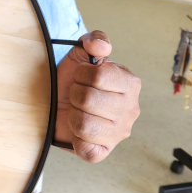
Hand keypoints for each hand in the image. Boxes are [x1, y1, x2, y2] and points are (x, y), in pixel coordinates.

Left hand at [53, 30, 140, 162]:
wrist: (60, 99)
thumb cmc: (74, 78)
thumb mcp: (82, 53)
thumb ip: (94, 41)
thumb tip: (100, 47)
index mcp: (130, 83)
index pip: (99, 76)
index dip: (82, 74)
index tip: (81, 76)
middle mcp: (130, 110)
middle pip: (88, 100)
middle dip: (74, 94)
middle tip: (76, 94)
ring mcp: (119, 133)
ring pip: (83, 125)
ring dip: (73, 115)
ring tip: (77, 110)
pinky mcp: (104, 151)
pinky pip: (88, 151)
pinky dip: (77, 141)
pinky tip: (78, 131)